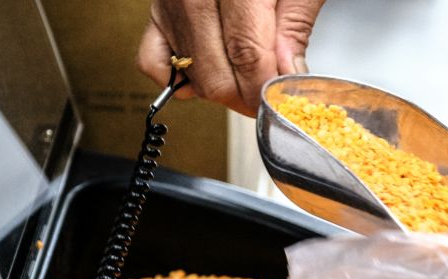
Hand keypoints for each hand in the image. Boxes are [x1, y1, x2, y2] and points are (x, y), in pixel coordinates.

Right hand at [137, 0, 325, 116]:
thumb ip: (294, 25)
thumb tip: (289, 73)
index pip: (246, 54)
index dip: (264, 88)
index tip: (279, 99)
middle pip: (215, 75)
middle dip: (244, 97)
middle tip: (265, 94)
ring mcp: (170, 3)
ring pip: (190, 74)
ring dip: (220, 90)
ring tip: (244, 78)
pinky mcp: (157, 12)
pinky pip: (152, 62)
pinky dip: (178, 78)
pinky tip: (207, 70)